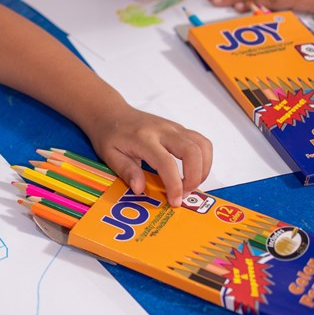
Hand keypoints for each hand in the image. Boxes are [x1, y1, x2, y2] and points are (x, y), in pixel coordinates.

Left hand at [86, 108, 212, 206]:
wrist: (111, 113)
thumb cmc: (109, 135)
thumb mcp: (109, 155)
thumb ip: (126, 171)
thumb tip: (139, 189)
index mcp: (143, 138)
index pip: (166, 163)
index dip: (174, 185)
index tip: (175, 201)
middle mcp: (162, 131)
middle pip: (192, 151)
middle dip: (195, 177)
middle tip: (185, 193)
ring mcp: (174, 128)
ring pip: (202, 145)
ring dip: (203, 168)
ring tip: (190, 184)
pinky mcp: (179, 128)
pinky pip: (201, 142)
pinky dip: (204, 159)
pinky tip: (194, 171)